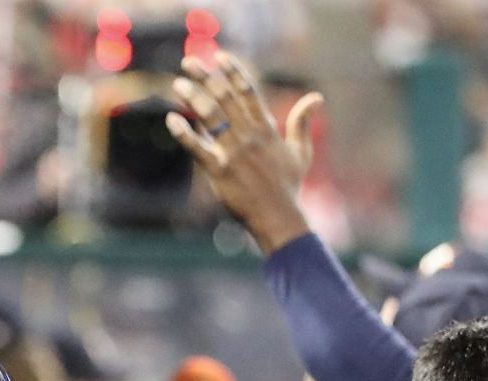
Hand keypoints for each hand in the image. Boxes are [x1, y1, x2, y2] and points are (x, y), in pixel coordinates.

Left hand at [166, 54, 323, 254]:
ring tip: (178, 84)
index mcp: (266, 129)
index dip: (233, 72)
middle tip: (189, 62)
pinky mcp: (220, 171)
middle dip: (206, 77)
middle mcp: (250, 136)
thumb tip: (316, 97)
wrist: (279, 216)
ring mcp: (235, 153)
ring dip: (194, 98)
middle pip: (226, 98)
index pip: (248, 92)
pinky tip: (171, 120)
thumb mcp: (301, 151)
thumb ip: (302, 123)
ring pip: (212, 118)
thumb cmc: (288, 186)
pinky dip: (184, 134)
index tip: (220, 56)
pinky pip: (198, 149)